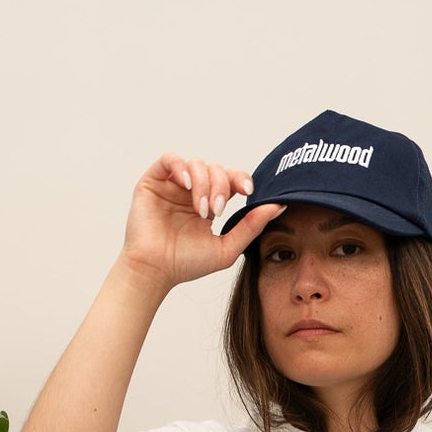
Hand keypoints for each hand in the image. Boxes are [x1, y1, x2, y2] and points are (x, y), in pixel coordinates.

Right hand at [122, 151, 284, 290]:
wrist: (154, 272)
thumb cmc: (185, 264)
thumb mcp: (227, 248)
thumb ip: (252, 226)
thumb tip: (279, 205)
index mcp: (209, 204)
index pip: (229, 180)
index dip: (240, 179)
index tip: (247, 191)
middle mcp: (191, 192)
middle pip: (215, 170)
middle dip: (220, 186)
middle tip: (215, 210)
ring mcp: (172, 186)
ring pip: (196, 164)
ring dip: (203, 184)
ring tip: (200, 209)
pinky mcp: (152, 182)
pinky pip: (170, 159)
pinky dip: (181, 167)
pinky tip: (187, 185)